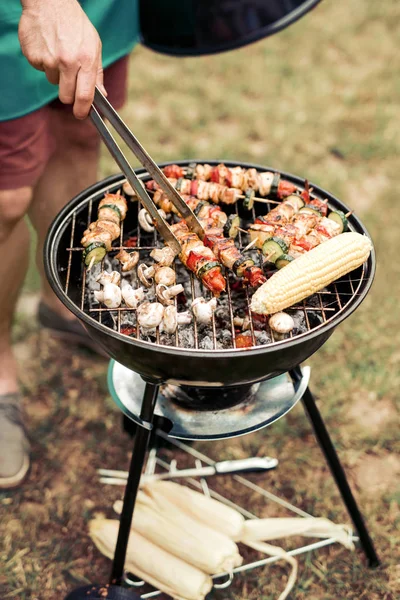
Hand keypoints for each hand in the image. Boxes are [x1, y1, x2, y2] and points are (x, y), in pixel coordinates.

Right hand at [18, 0, 106, 118]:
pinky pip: (40, 69)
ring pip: (53, 82)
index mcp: (86, 60)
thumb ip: (97, 73)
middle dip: (68, 94)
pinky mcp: (34, 56)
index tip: (81, 115)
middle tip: (69, 81)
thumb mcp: (94, 45)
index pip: (85, 96)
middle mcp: (68, 62)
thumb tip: (102, 96)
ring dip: (56, 73)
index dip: (83, 110)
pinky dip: (43, 61)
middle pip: (66, 96)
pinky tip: (47, 46)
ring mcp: (49, 60)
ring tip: (58, 52)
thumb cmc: (75, 25)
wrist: (50, 2)